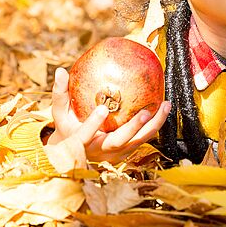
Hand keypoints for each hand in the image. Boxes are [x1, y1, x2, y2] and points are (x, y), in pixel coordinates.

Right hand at [46, 67, 171, 163]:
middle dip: (134, 128)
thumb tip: (60, 71)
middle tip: (146, 112)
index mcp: (82, 143)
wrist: (77, 153)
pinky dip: (154, 125)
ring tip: (165, 105)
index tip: (102, 109)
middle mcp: (101, 152)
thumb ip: (60, 94)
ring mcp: (116, 155)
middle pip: (120, 143)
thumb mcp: (60, 113)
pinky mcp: (127, 153)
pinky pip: (143, 139)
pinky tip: (163, 108)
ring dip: (154, 125)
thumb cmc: (68, 128)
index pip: (85, 136)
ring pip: (138, 142)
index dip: (92, 125)